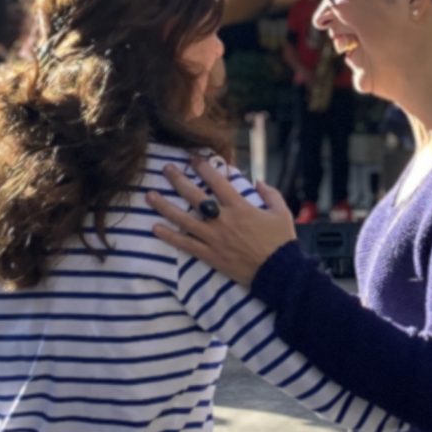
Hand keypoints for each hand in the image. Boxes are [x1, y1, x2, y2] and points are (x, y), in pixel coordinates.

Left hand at [145, 154, 295, 285]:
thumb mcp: (282, 213)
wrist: (278, 272)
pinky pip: (186, 244)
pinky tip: (155, 228)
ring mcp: (214, 238)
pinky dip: (170, 237)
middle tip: (166, 169)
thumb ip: (270, 194)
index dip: (204, 168)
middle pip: (195, 197)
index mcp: (240, 207)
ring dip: (165, 207)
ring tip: (149, 195)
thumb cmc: (280, 242)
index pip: (217, 182)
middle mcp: (223, 220)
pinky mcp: (210, 255)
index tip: (194, 159)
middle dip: (178, 180)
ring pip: (184, 219)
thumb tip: (257, 181)